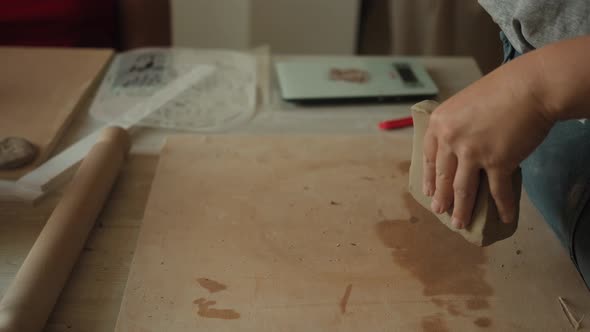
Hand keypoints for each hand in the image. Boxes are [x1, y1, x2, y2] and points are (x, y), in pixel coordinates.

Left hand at [423, 56, 553, 227]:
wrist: (531, 86)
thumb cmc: (502, 89)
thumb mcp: (466, 103)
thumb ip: (458, 125)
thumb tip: (461, 147)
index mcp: (439, 123)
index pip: (428, 156)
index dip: (429, 176)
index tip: (428, 190)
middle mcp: (450, 140)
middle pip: (443, 176)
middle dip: (441, 198)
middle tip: (439, 211)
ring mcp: (472, 153)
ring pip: (463, 189)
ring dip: (462, 209)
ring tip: (460, 223)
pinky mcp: (497, 162)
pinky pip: (497, 191)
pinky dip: (502, 207)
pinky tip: (503, 218)